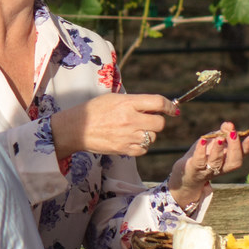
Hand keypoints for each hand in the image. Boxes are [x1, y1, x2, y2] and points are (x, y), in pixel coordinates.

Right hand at [54, 93, 175, 158]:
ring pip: (152, 137)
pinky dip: (141, 145)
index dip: (169, 106)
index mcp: (127, 103)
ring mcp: (128, 136)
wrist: (75, 128)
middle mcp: (130, 119)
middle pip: (160, 123)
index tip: (172, 109)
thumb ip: (135, 102)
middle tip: (148, 119)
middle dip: (157, 121)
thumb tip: (156, 106)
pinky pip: (144, 149)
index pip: (158, 102)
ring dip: (148, 134)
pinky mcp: (124, 149)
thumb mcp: (114, 98)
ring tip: (134, 129)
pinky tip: (130, 139)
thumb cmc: (94, 110)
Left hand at [175, 121, 248, 191]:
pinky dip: (201, 151)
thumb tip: (228, 124)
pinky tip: (202, 140)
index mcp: (229, 160)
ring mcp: (208, 169)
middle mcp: (222, 167)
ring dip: (219, 150)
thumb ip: (223, 132)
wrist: (187, 173)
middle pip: (234, 162)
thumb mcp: (215, 141)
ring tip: (219, 138)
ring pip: (216, 162)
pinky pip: (199, 161)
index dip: (248, 147)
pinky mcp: (195, 169)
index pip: (242, 155)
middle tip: (233, 134)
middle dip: (235, 148)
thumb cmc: (205, 155)